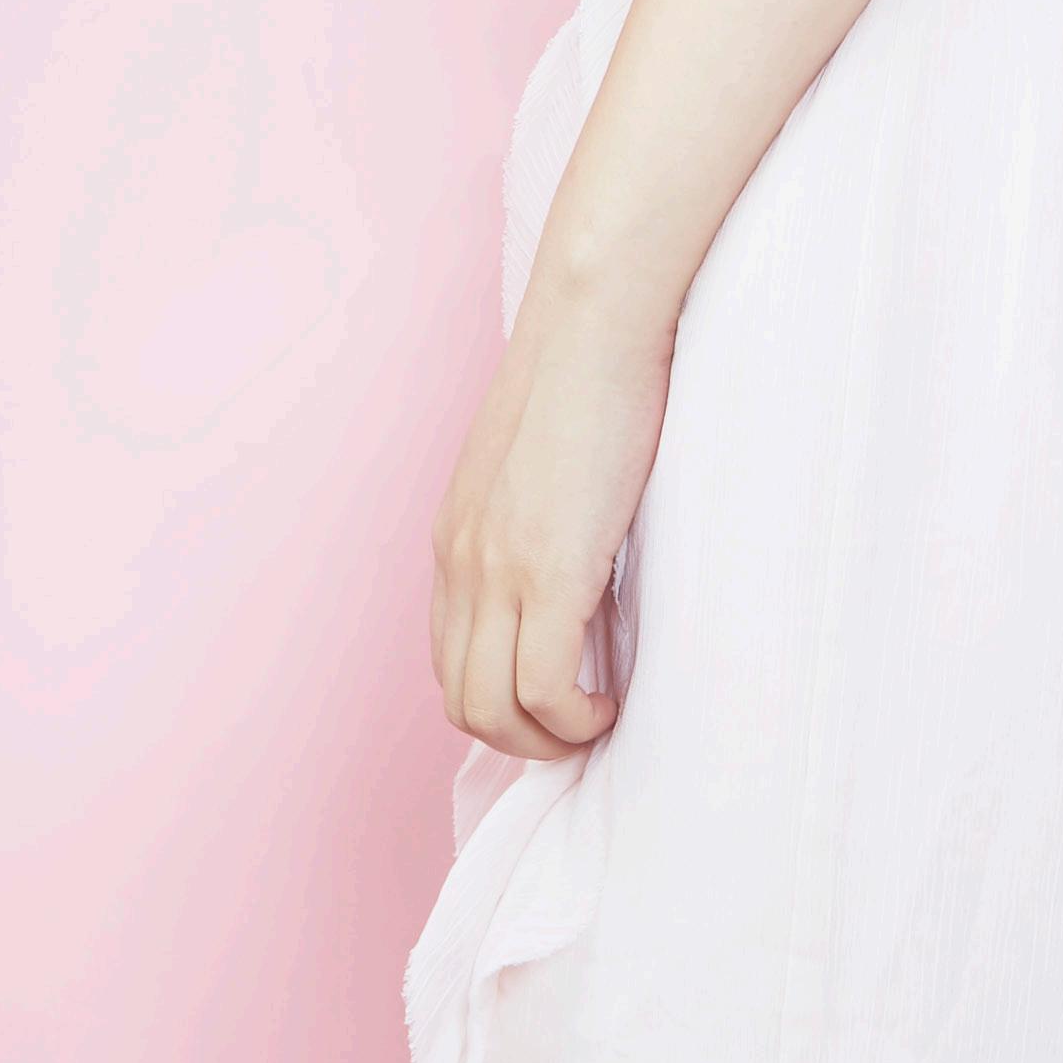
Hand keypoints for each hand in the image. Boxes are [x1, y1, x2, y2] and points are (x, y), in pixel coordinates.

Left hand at [428, 278, 673, 759]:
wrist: (594, 323)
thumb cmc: (586, 373)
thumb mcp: (535, 461)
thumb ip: (533, 517)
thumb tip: (572, 558)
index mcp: (456, 539)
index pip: (450, 660)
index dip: (502, 699)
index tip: (559, 697)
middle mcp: (462, 564)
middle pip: (462, 703)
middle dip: (523, 737)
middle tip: (584, 722)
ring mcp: (499, 572)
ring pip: (492, 713)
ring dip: (549, 739)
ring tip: (598, 717)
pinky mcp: (549, 572)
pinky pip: (544, 690)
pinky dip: (577, 718)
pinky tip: (611, 699)